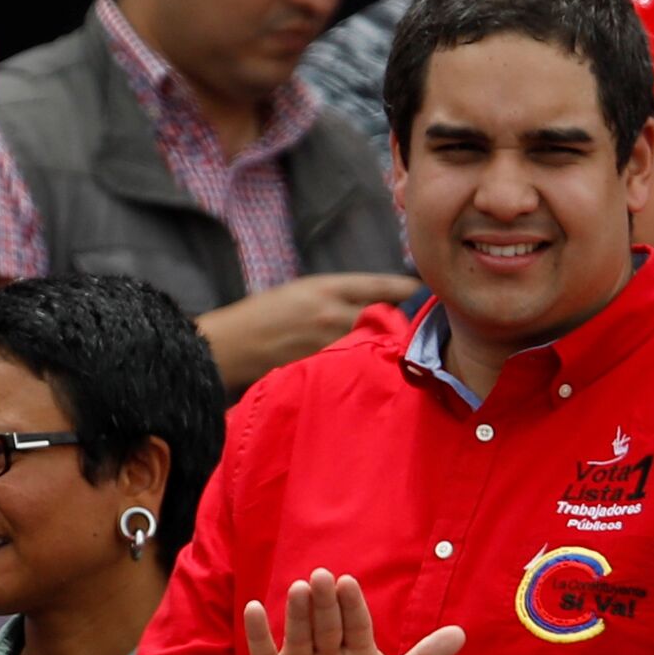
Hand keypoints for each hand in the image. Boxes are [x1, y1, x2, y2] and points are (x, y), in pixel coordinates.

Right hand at [195, 273, 418, 388]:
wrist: (229, 346)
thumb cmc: (260, 315)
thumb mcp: (298, 292)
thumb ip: (335, 296)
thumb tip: (370, 302)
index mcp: (325, 288)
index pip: (378, 285)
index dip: (405, 288)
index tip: (424, 291)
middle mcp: (332, 313)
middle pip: (384, 316)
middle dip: (401, 321)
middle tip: (418, 324)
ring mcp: (330, 343)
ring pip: (372, 343)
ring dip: (384, 346)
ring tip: (395, 350)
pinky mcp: (324, 367)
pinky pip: (353, 365)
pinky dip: (363, 365)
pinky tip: (367, 369)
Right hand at [244, 569, 464, 654]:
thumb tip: (461, 633)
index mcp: (357, 650)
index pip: (357, 625)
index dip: (352, 606)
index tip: (349, 583)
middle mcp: (327, 651)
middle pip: (328, 624)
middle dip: (327, 603)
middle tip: (324, 577)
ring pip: (300, 634)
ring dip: (299, 613)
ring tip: (299, 588)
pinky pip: (265, 654)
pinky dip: (258, 633)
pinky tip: (253, 608)